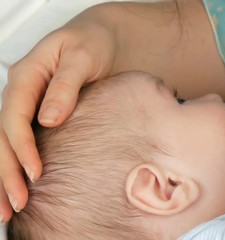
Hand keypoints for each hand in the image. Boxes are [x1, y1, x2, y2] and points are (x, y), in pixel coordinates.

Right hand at [0, 5, 117, 219]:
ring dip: (5, 175)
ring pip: (6, 143)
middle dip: (7, 172)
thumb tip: (49, 119)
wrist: (100, 39)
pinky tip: (19, 186)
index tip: (34, 173)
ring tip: (8, 208)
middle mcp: (22, 92)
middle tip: (16, 204)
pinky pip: (22, 141)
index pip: (15, 117)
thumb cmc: (92, 43)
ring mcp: (28, 104)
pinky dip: (17, 164)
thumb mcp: (82, 57)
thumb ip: (65, 86)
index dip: (21, 147)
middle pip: (3, 136)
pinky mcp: (40, 114)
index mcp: (27, 76)